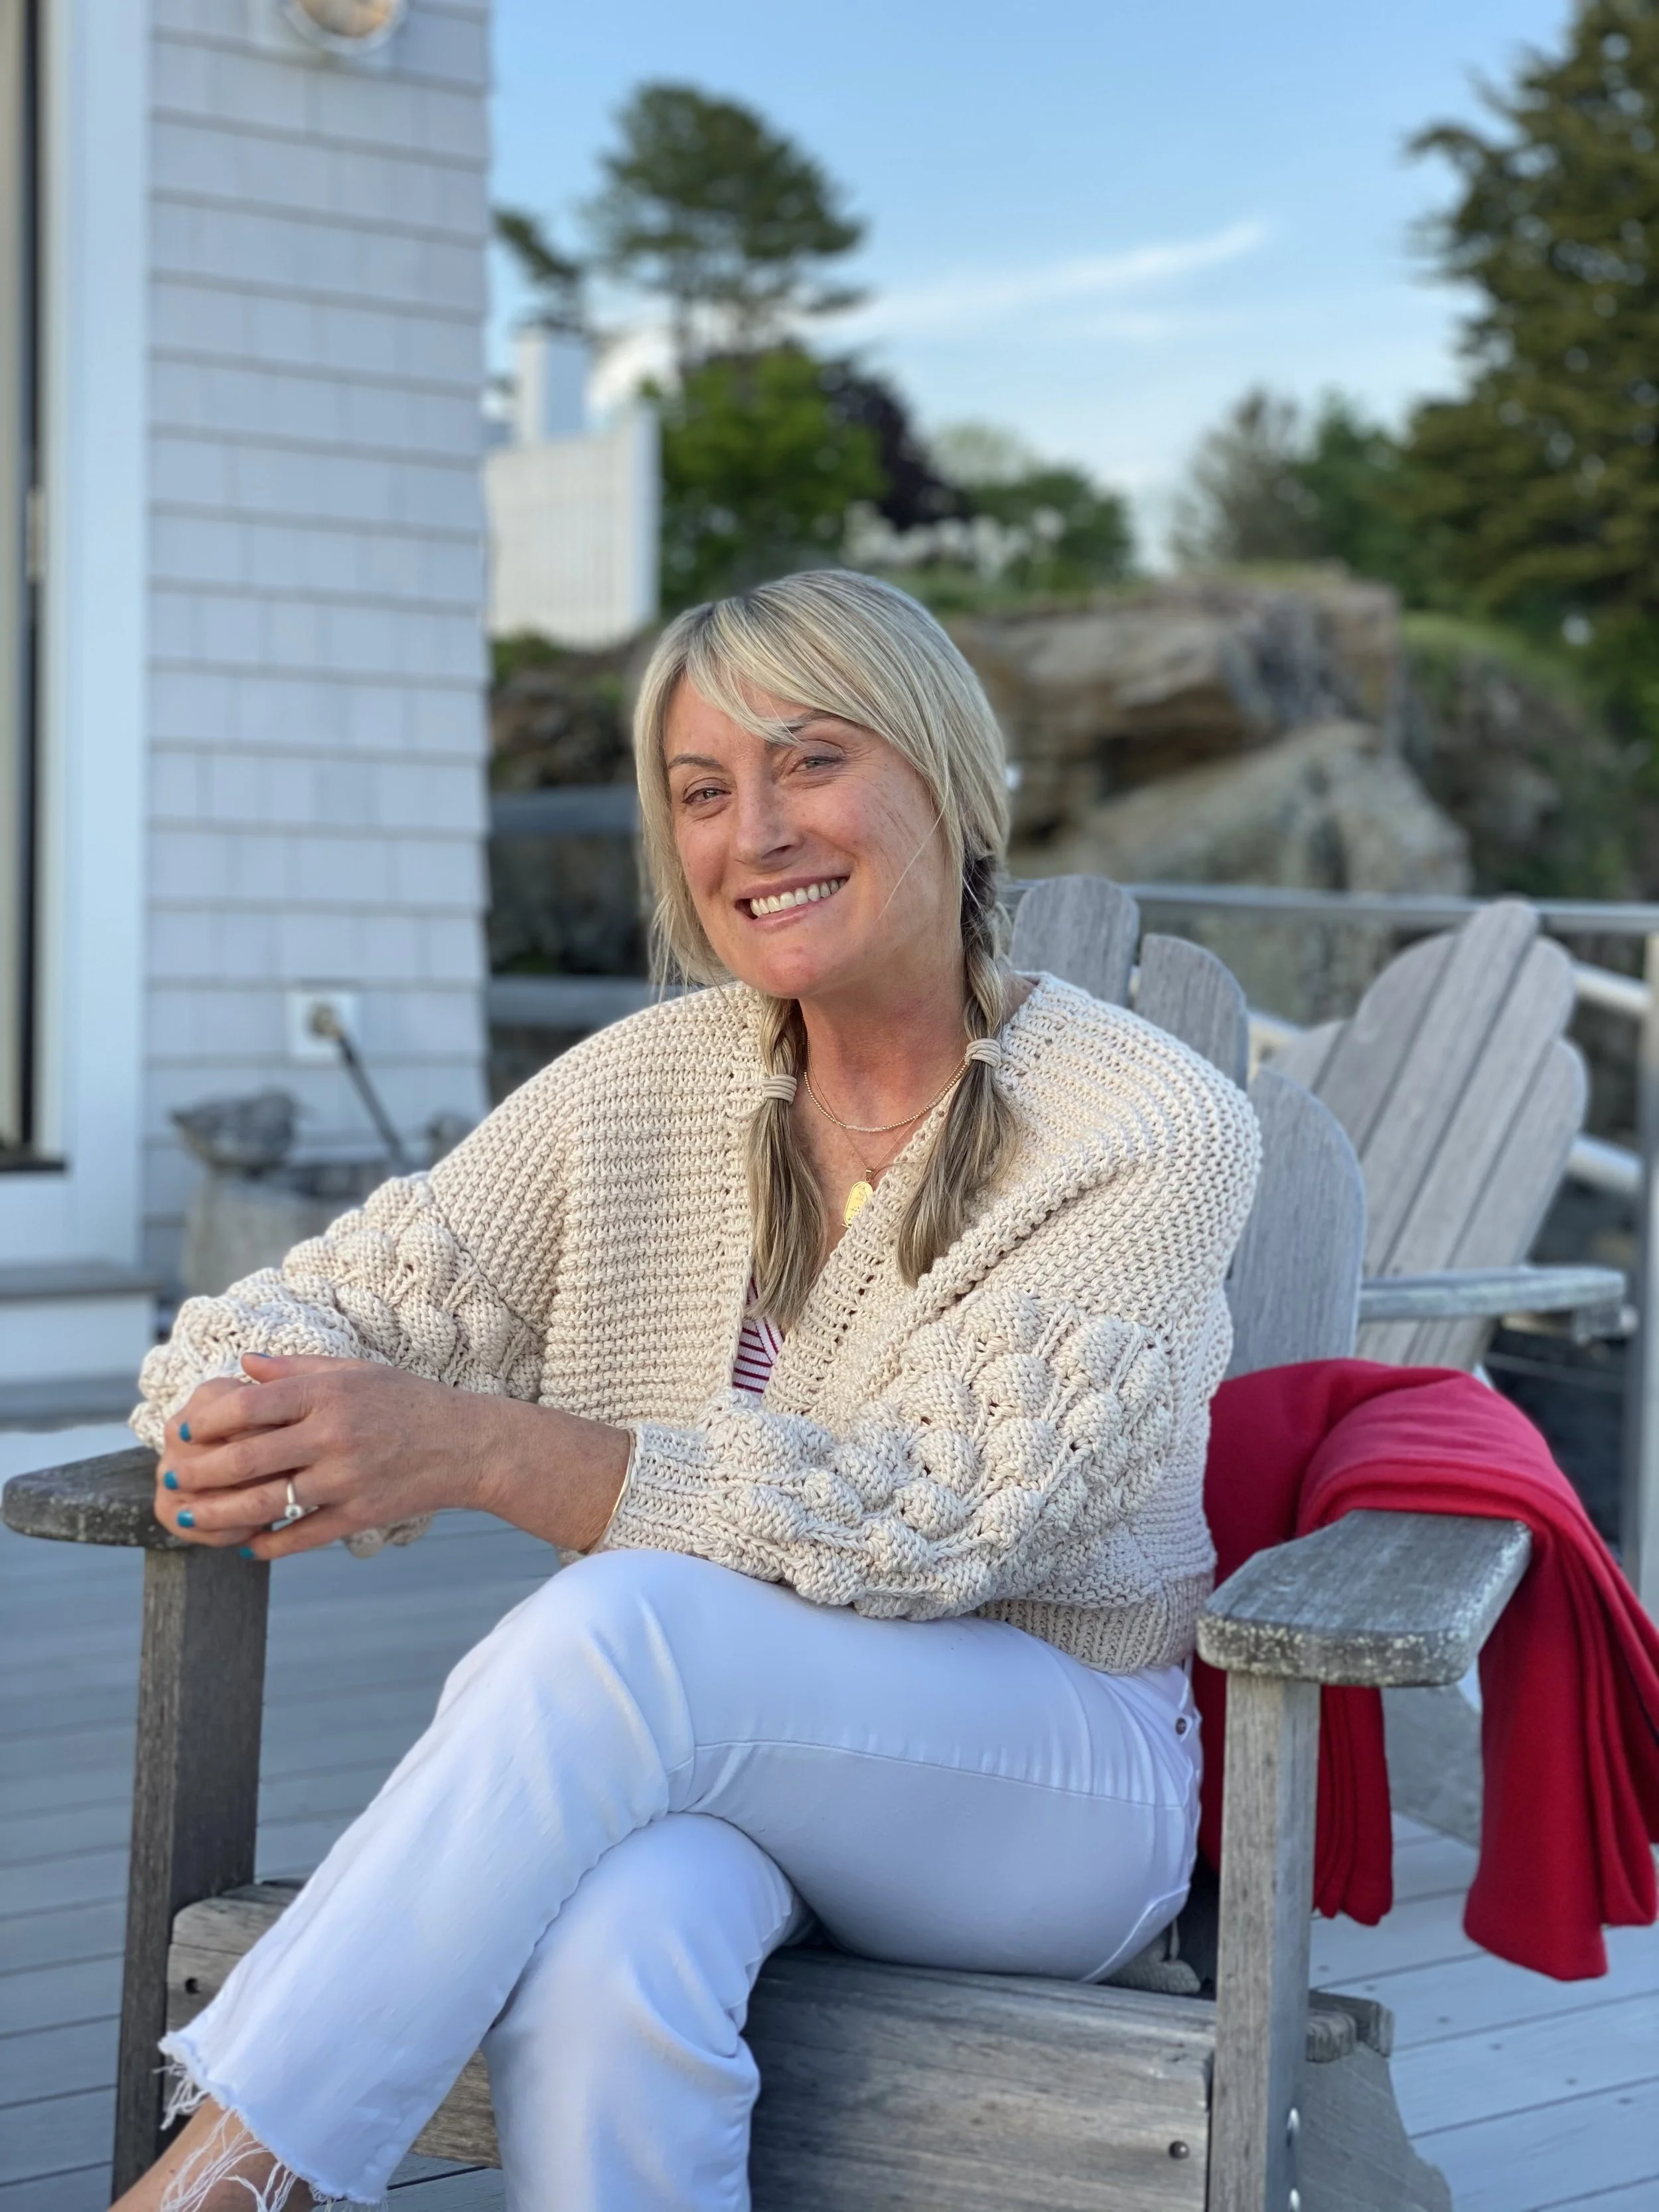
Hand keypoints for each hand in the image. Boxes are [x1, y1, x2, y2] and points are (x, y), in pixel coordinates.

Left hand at [153, 1354, 630, 1559]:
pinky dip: (267, 1545)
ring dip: (218, 1513)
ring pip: (266, 1502)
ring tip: (188, 1517)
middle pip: (249, 1457)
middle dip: (200, 1471)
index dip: (209, 1420)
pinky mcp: (359, 1514)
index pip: (252, 1405)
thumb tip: (242, 1365)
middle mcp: (335, 1435)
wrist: (468, 1444)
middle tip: (171, 1478)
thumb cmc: (408, 1401)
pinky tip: (245, 1545)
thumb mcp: (357, 1370)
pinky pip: (301, 1536)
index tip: (182, 1432)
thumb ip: (297, 1368)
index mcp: (330, 1393)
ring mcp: (346, 1479)